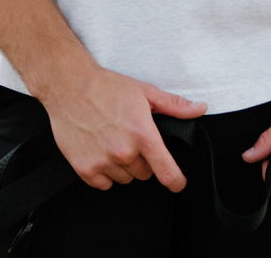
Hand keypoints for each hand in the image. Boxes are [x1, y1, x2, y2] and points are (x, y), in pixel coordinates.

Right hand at [44, 62, 206, 191]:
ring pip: (124, 179)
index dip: (176, 181)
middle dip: (143, 160)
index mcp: (142, 134)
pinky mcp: (84, 169)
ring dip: (123, 166)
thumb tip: (200, 108)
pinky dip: (105, 173)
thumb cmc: (107, 87)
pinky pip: (104, 184)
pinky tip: (101, 151)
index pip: (166, 171)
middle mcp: (124, 151)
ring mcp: (103, 162)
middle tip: (131, 139)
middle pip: (145, 174)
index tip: (178, 183)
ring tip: (113, 141)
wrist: (70, 86)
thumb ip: (175, 105)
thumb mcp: (145, 92)